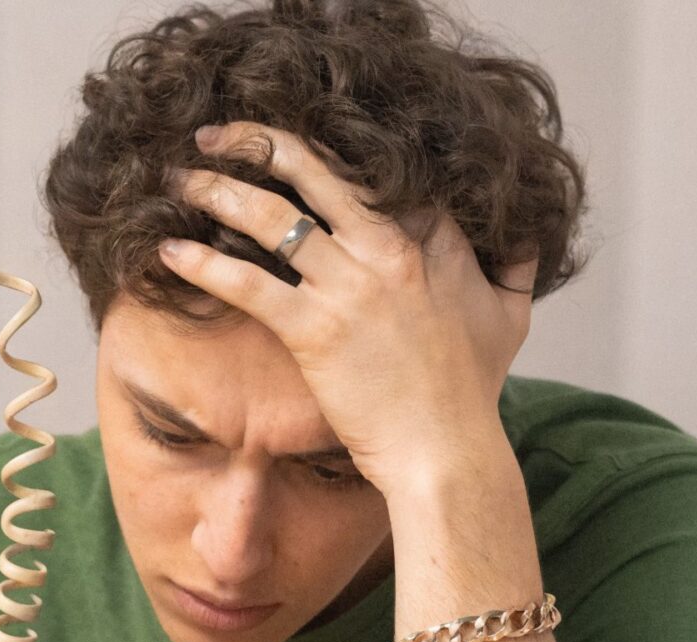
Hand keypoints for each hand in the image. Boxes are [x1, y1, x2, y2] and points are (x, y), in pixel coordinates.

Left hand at [159, 121, 537, 489]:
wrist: (446, 451)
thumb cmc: (473, 392)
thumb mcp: (511, 316)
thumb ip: (516, 265)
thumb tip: (528, 232)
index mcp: (431, 238)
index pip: (374, 171)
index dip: (324, 150)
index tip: (285, 142)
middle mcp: (387, 251)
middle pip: (314, 174)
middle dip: (257, 145)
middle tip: (217, 135)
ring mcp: (349, 287)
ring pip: (272, 218)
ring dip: (218, 192)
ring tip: (178, 181)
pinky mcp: (314, 329)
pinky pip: (247, 284)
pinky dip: (203, 264)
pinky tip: (168, 250)